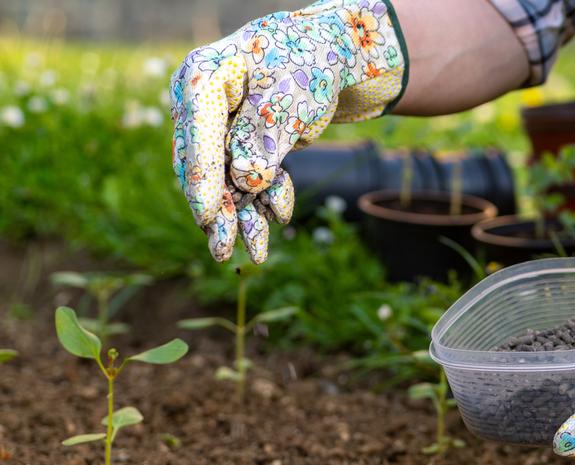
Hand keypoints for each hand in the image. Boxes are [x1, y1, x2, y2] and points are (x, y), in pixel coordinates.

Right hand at [170, 0, 406, 262]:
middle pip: (204, 165)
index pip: (197, 133)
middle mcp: (202, 105)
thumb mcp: (290, 95)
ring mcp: (219, 126)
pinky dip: (266, 197)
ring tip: (256, 254)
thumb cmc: (308, 62)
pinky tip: (280, 213)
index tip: (206, 217)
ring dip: (243, 217)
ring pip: (226, 180)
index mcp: (202, 78)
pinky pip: (249, 180)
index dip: (202, 179)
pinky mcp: (241, 144)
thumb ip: (265, 135)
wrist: (332, 53)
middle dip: (220, 211)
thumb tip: (247, 180)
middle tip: (225, 252)